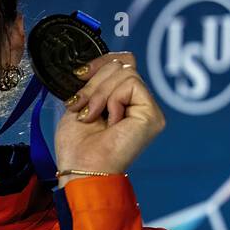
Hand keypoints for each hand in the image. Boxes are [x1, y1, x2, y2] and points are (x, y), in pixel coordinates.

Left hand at [53, 52, 164, 184]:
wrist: (81, 167)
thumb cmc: (77, 145)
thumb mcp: (81, 102)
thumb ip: (94, 83)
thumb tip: (95, 64)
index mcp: (123, 100)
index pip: (122, 62)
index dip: (100, 62)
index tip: (80, 74)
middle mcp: (138, 103)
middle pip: (121, 64)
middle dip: (94, 83)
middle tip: (82, 106)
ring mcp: (147, 109)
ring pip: (125, 72)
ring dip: (99, 94)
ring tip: (92, 116)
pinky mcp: (152, 114)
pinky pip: (131, 84)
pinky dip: (112, 100)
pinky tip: (109, 121)